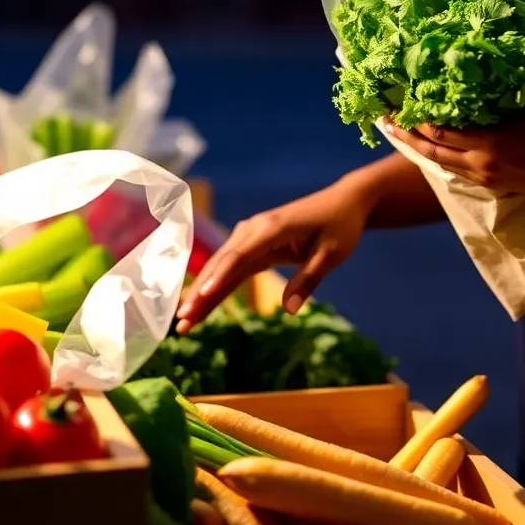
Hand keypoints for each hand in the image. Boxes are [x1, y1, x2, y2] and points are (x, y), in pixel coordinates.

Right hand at [175, 179, 373, 332]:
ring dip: (202, 293)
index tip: (202, 296)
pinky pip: (232, 269)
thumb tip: (289, 311)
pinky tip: (200, 306)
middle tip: (181, 320)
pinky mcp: (254, 244)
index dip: (220, 276)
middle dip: (200, 292)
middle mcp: (255, 229)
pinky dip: (216, 287)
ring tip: (183, 321)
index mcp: (272, 227)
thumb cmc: (340, 226)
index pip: (241, 255)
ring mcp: (251, 235)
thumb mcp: (332, 254)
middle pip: (222, 263)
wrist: (344, 202)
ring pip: (221, 268)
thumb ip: (308, 280)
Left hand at [383, 72, 524, 199]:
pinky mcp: (487, 184)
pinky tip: (422, 149)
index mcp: (490, 141)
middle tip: (382, 117)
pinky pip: (451, 170)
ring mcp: (481, 175)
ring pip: (437, 162)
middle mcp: (479, 161)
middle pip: (430, 148)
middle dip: (404, 132)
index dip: (417, 118)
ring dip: (413, 147)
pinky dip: (433, 158)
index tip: (399, 102)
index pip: (441, 130)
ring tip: (391, 133)